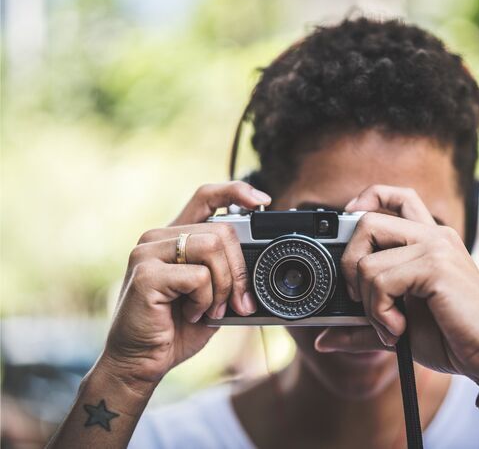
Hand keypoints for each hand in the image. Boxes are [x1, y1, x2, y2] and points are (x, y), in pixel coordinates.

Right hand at [99, 182, 270, 389]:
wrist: (140, 362)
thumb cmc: (175, 329)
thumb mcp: (211, 295)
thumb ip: (227, 272)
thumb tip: (261, 263)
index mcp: (174, 237)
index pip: (206, 195)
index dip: (236, 191)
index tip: (262, 201)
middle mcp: (157, 237)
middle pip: (221, 229)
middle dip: (239, 270)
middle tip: (237, 302)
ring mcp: (147, 253)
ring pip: (212, 248)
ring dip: (223, 286)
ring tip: (209, 309)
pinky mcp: (146, 274)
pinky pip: (199, 276)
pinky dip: (205, 300)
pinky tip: (190, 314)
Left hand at [315, 185, 478, 384]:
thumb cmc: (452, 337)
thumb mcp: (398, 326)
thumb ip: (362, 325)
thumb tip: (322, 339)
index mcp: (430, 240)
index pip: (398, 196)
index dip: (367, 200)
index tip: (349, 224)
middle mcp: (434, 235)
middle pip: (368, 221)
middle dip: (349, 263)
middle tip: (361, 298)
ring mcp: (436, 248)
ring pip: (368, 261)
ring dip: (368, 304)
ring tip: (390, 326)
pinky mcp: (436, 266)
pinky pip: (381, 281)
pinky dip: (380, 313)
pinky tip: (399, 330)